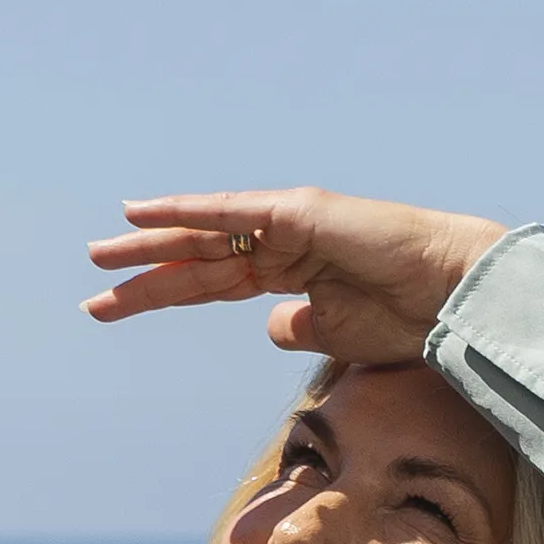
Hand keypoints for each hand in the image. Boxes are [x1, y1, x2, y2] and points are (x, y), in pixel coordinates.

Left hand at [84, 192, 511, 368]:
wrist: (451, 296)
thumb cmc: (407, 316)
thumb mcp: (335, 333)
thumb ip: (297, 325)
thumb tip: (269, 325)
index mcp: (288, 270)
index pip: (211, 281)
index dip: (162, 292)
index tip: (115, 306)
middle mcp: (281, 239)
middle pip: (197, 257)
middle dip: (144, 271)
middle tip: (92, 284)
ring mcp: (287, 221)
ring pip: (203, 234)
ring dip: (149, 244)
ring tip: (100, 254)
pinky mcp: (297, 212)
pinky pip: (229, 212)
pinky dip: (185, 211)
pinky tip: (142, 213)